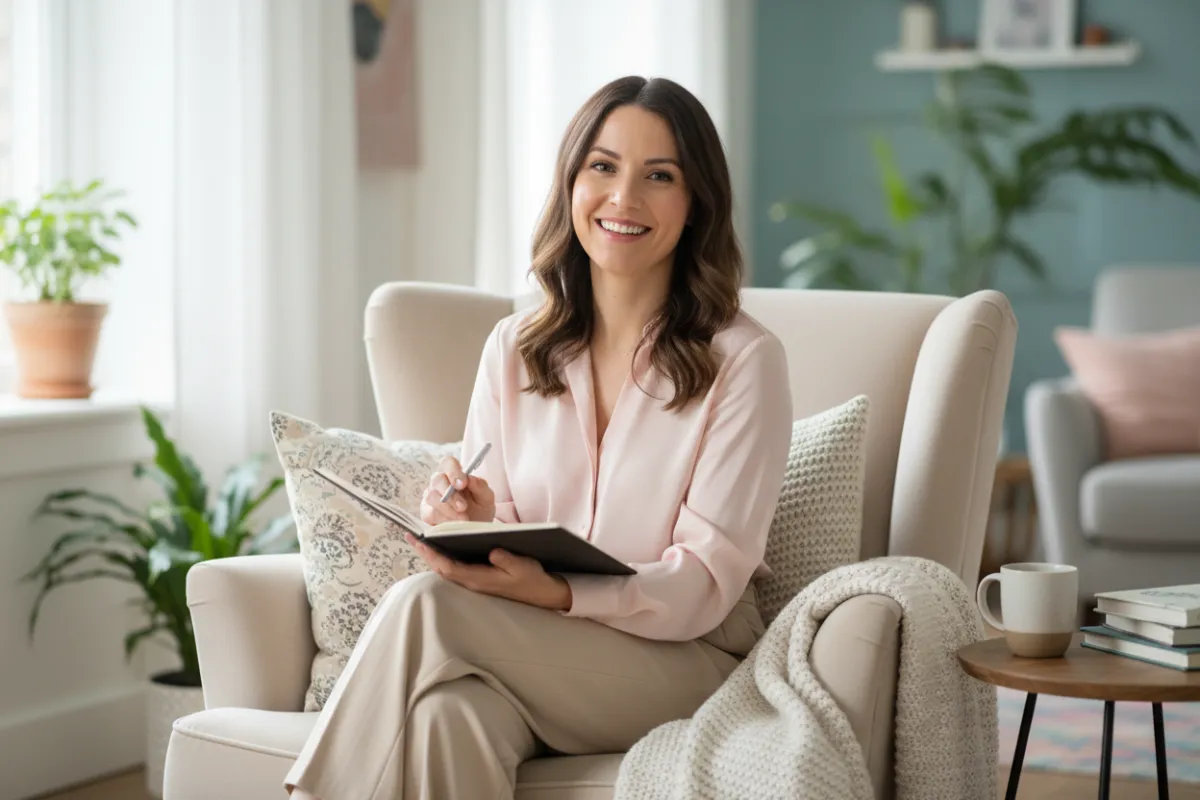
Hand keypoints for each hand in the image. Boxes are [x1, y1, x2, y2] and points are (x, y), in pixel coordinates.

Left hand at [405, 533, 572, 610]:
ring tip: (421, 541)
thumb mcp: (523, 567)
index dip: (433, 555)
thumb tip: (493, 551)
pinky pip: (455, 569)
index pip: (449, 567)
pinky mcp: (479, 579)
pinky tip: (441, 548)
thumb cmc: (532, 579)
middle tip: (411, 537)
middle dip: (426, 553)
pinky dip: (444, 558)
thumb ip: (507, 559)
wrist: (542, 594)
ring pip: (447, 570)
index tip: (420, 542)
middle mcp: (474, 582)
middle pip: (442, 569)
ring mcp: (475, 582)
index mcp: (480, 579)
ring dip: (433, 556)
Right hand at [420, 455, 495, 524]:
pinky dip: (444, 519)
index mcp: (455, 474)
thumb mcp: (486, 499)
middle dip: (451, 495)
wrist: (475, 529)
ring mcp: (431, 497)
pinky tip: (454, 523)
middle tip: (463, 507)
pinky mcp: (427, 513)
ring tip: (463, 518)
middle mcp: (440, 482)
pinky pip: (430, 513)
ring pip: (432, 497)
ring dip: (448, 509)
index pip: (448, 463)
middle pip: (437, 479)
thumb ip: (481, 486)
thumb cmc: (480, 509)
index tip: (463, 483)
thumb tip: (470, 478)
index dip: (454, 471)